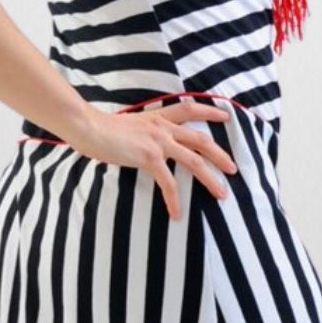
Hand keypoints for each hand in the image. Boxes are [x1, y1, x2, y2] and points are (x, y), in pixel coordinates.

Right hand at [69, 100, 239, 219]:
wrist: (88, 127)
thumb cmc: (101, 128)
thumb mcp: (129, 125)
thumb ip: (142, 131)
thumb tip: (144, 143)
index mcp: (158, 117)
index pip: (190, 109)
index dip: (210, 111)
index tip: (226, 115)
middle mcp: (162, 128)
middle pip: (201, 140)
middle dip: (220, 155)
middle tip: (233, 169)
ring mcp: (158, 142)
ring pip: (194, 161)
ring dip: (210, 179)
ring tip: (221, 193)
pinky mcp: (149, 157)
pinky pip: (168, 182)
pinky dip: (174, 199)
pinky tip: (176, 213)